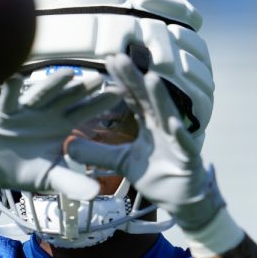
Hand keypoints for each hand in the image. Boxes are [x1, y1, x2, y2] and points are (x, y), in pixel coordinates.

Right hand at [0, 68, 120, 199]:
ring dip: (53, 84)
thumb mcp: (52, 177)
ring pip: (41, 94)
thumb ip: (73, 183)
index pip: (86, 110)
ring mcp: (26, 110)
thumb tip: (96, 193)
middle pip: (68, 97)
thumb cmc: (25, 169)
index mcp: (62, 124)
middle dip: (83, 88)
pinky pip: (8, 99)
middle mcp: (47, 112)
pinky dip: (10, 89)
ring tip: (68, 75)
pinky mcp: (3, 113)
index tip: (121, 93)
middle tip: (101, 79)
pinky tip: (14, 79)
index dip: (102, 102)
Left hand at [66, 54, 224, 230]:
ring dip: (160, 98)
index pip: (133, 98)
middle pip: (147, 99)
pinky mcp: (188, 158)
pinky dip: (179, 134)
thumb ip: (97, 153)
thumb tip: (68, 146)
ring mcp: (177, 140)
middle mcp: (163, 126)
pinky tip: (173, 123)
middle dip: (135, 79)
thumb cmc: (157, 175)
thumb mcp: (121, 162)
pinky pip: (183, 145)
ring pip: (167, 115)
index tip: (108, 62)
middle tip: (120, 57)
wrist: (181, 200)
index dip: (121, 81)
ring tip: (150, 78)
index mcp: (149, 124)